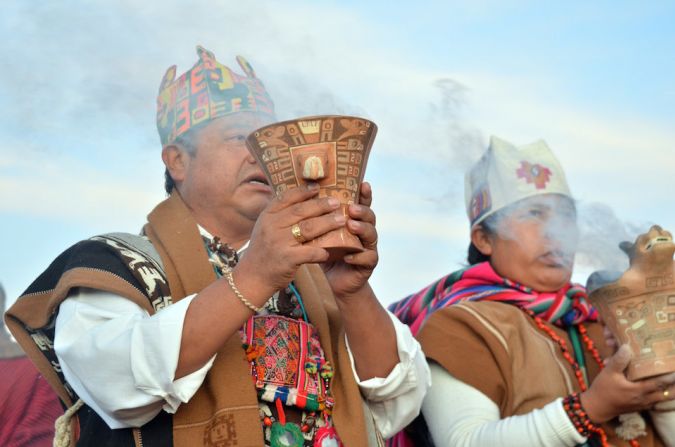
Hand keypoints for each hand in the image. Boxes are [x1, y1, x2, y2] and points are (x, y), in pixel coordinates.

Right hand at [235, 183, 346, 297]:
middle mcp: (272, 226)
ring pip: (308, 228)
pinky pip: (309, 252)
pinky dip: (321, 251)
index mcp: (267, 216)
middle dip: (321, 205)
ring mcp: (279, 242)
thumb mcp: (265, 228)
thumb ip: (280, 215)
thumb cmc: (263, 251)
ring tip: (341, 220)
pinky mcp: (287, 259)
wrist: (252, 276)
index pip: (286, 198)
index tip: (317, 187)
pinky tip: (330, 251)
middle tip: (336, 202)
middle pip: (301, 211)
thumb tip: (303, 200)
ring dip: (327, 223)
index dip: (302, 191)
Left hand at [322, 182, 378, 298]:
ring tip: (351, 225)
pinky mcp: (368, 264)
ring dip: (362, 229)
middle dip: (362, 210)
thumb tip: (300, 193)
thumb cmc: (327, 251)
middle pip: (369, 216)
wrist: (334, 280)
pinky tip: (348, 257)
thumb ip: (318, 216)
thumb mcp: (321, 232)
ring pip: (371, 234)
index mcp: (354, 220)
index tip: (363, 183)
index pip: (361, 203)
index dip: (364, 194)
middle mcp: (364, 231)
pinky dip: (358, 256)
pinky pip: (367, 258)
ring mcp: (368, 247)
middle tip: (351, 208)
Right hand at [581, 344, 674, 422]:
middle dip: (673, 386)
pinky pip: (656, 403)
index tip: (673, 369)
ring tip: (673, 385)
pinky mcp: (640, 407)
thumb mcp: (608, 372)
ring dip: (670, 392)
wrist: (597, 407)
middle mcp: (644, 399)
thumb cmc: (603, 389)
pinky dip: (662, 398)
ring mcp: (643, 404)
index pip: (659, 383)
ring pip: (662, 400)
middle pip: (666, 394)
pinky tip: (661, 393)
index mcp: (638, 390)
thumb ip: (619, 360)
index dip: (669, 377)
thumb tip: (627, 347)